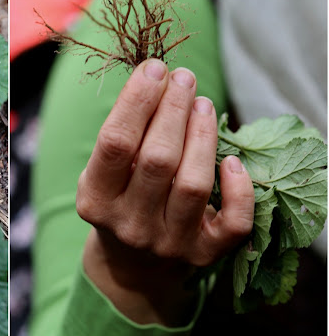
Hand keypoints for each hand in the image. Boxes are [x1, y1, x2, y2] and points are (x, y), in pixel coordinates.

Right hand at [76, 59, 254, 325]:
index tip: (154, 68)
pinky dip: (239, 190)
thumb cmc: (118, 203)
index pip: (115, 144)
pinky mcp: (203, 256)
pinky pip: (232, 224)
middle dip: (173, 109)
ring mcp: (168, 244)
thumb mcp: (102, 176)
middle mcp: (129, 225)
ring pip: (193, 184)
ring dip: (202, 135)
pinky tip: (234, 162)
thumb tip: (158, 79)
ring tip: (203, 104)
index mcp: (96, 202)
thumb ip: (120, 137)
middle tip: (184, 78)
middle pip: (157, 159)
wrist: (132, 266)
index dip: (136, 101)